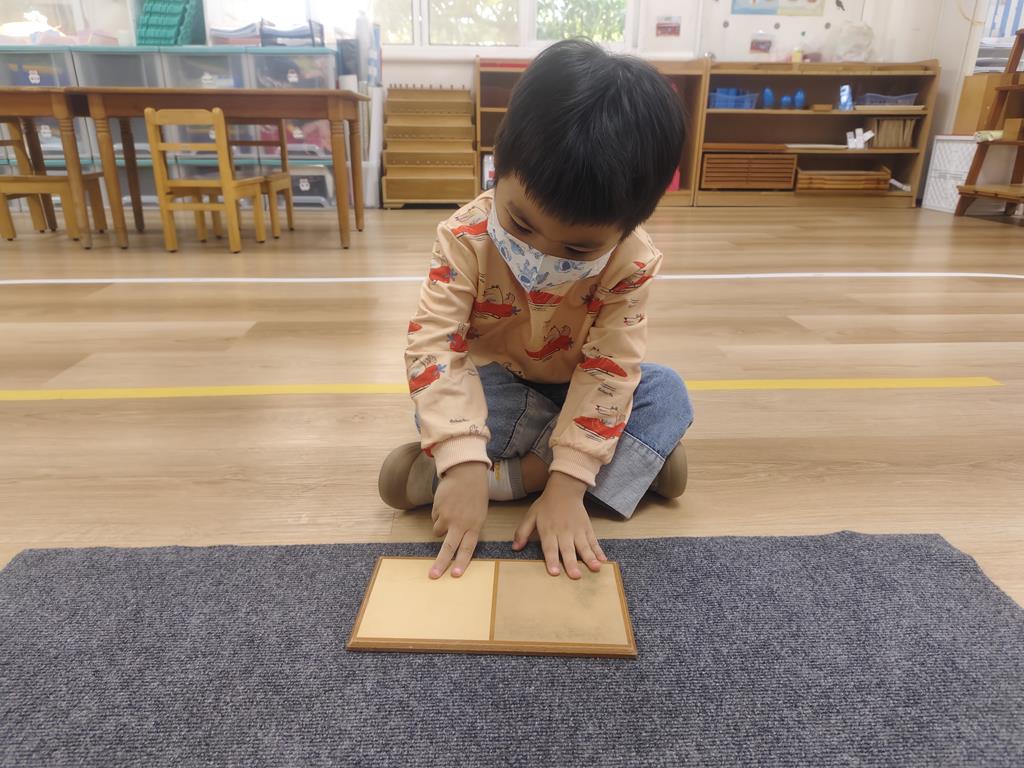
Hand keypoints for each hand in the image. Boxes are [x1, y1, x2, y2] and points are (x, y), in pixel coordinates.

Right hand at [429, 461, 488, 578]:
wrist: (465, 473)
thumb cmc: (475, 494)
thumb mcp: (479, 513)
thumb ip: (470, 529)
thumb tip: (458, 543)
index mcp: (475, 526)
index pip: (468, 548)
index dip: (461, 562)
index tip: (455, 575)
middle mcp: (461, 523)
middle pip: (449, 548)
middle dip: (440, 563)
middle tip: (433, 576)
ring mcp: (447, 516)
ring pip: (438, 532)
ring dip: (440, 526)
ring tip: (450, 512)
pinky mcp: (437, 509)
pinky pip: (434, 519)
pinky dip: (438, 514)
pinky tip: (446, 504)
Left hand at [512, 471, 606, 578]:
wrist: (565, 490)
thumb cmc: (546, 505)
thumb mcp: (531, 516)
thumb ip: (522, 532)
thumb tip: (515, 548)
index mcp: (549, 530)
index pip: (550, 548)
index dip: (552, 560)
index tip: (554, 572)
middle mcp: (564, 532)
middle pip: (568, 550)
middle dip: (572, 563)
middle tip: (576, 576)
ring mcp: (577, 530)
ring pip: (584, 546)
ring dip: (590, 558)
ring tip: (595, 568)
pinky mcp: (587, 528)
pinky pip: (593, 541)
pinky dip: (598, 550)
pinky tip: (603, 560)